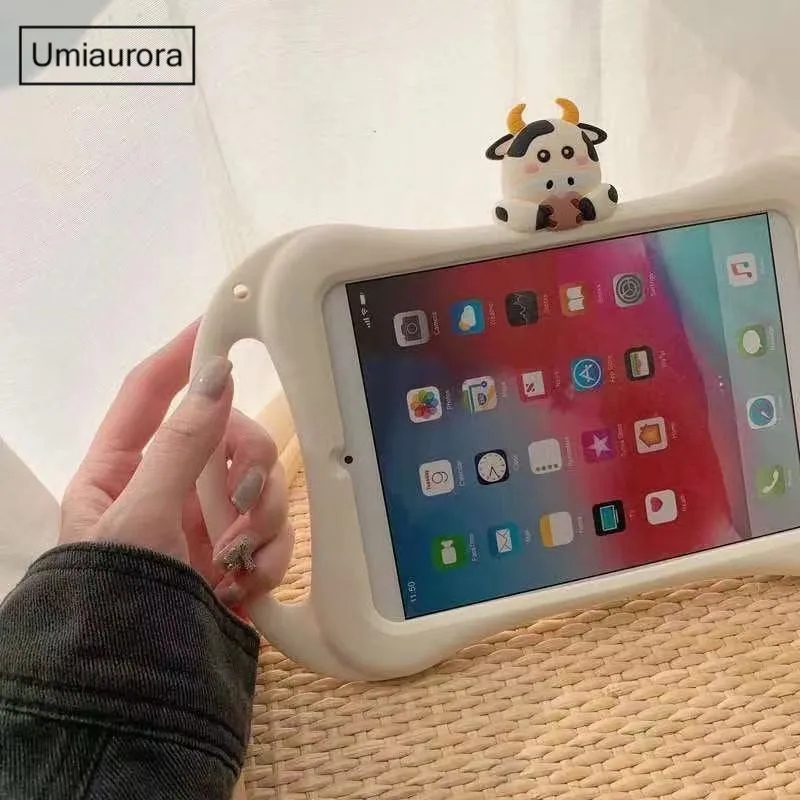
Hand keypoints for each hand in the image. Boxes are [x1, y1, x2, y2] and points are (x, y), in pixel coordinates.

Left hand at [59, 321, 292, 614]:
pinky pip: (272, 528)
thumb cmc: (117, 596)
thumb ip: (182, 446)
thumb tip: (215, 376)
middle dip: (247, 463)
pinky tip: (249, 581)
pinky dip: (270, 551)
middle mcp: (167, 485)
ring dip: (262, 514)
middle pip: (227, 434)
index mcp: (121, 467)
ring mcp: (205, 519)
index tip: (221, 322)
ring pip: (258, 479)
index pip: (151, 391)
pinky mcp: (237, 552)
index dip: (183, 354)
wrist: (139, 691)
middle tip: (245, 495)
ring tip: (243, 557)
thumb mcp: (141, 517)